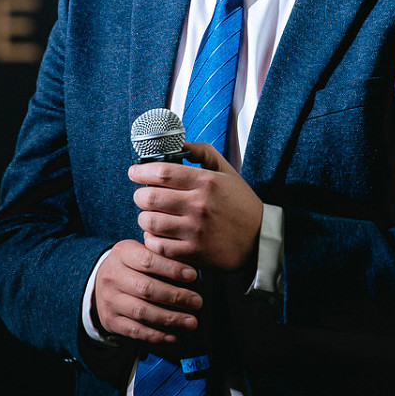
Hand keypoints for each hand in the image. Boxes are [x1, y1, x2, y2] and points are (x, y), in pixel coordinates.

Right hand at [92, 239, 201, 344]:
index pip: (148, 260)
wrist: (101, 285)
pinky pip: (135, 331)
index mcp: (122, 253)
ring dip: (170, 319)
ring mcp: (110, 300)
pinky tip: (173, 336)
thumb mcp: (140, 252)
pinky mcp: (110, 321)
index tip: (193, 276)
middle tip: (197, 302)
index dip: (172, 269)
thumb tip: (191, 273)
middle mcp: (112, 276)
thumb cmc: (131, 267)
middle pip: (146, 288)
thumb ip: (162, 258)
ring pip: (142, 312)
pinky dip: (156, 336)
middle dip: (176, 297)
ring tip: (191, 322)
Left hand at [130, 142, 263, 271]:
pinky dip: (152, 239)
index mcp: (206, 182)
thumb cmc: (241, 204)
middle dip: (140, 196)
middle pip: (150, 197)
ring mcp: (195, 230)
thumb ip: (203, 153)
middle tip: (142, 196)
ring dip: (145, 217)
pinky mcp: (193, 252)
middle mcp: (199, 205)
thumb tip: (180, 142)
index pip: (162, 172)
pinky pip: (158, 246)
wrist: (261, 240)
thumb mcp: (228, 172)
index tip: (134, 172)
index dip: (141, 171)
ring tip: (150, 216)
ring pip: (150, 222)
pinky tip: (157, 235)